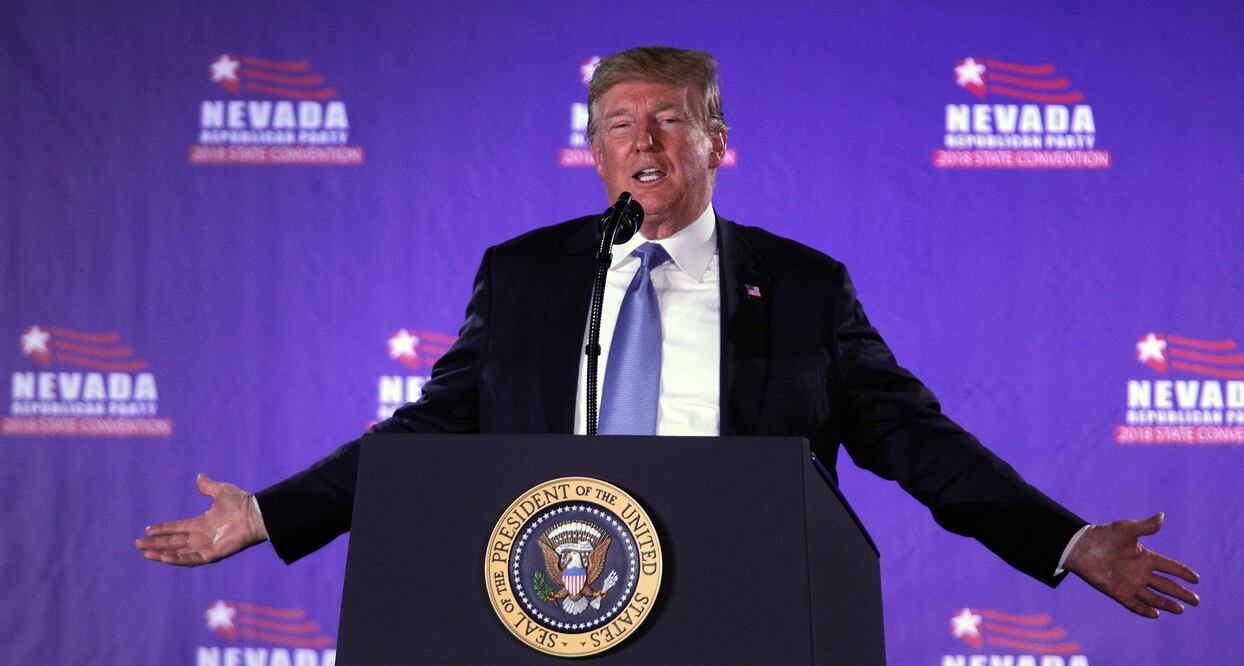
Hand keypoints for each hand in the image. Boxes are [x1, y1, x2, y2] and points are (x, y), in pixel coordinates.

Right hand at [136, 473, 268, 565]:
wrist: (255, 514)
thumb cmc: (241, 502)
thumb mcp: (221, 491)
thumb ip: (208, 486)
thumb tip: (199, 477)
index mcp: (203, 523)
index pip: (178, 527)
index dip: (163, 529)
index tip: (147, 529)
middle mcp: (203, 536)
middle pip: (174, 541)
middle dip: (156, 543)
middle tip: (138, 544)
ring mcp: (207, 546)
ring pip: (179, 552)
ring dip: (162, 552)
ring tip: (146, 552)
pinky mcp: (213, 554)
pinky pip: (192, 559)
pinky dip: (178, 559)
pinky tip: (164, 557)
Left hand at [1065, 512, 1198, 617]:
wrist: (1081, 547)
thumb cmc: (1104, 535)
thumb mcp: (1127, 529)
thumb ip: (1146, 526)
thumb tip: (1162, 516)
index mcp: (1145, 557)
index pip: (1169, 566)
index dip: (1183, 573)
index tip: (1197, 579)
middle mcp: (1140, 572)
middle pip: (1165, 585)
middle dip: (1181, 593)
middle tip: (1196, 601)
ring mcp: (1129, 583)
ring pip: (1153, 596)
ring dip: (1167, 603)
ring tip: (1181, 610)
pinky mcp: (1118, 592)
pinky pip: (1133, 604)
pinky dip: (1144, 610)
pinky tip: (1156, 614)